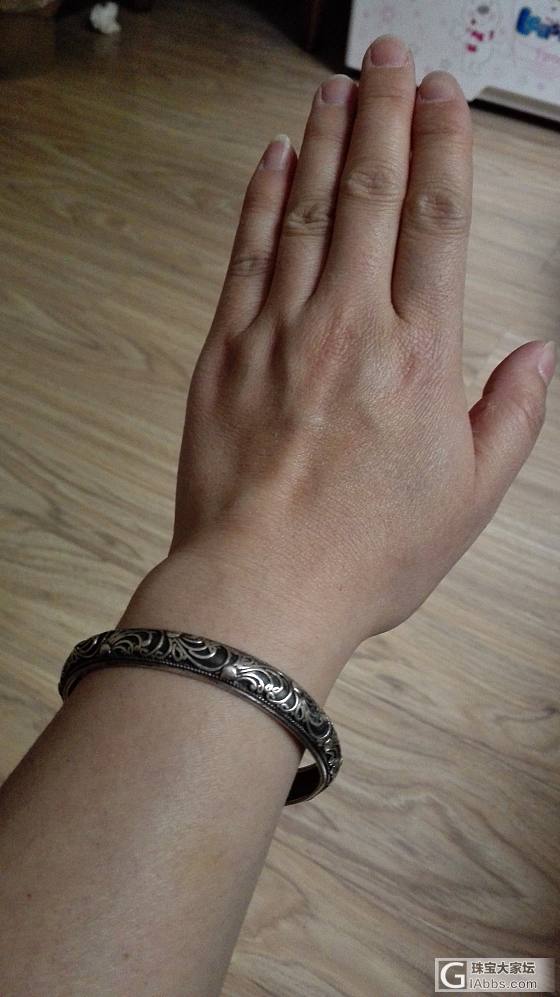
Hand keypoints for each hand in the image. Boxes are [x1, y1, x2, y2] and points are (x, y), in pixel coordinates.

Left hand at [124, 36, 554, 687]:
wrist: (264, 585)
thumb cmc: (367, 551)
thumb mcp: (470, 498)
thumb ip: (511, 417)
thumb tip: (538, 354)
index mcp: (420, 357)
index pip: (437, 223)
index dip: (444, 149)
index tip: (446, 101)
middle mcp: (352, 326)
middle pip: (371, 193)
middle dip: (385, 114)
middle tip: (392, 58)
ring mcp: (282, 331)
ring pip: (307, 209)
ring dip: (323, 140)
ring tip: (337, 87)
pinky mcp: (228, 350)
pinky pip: (248, 254)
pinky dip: (261, 198)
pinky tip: (271, 158)